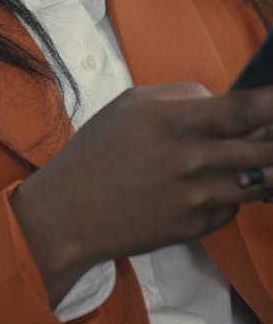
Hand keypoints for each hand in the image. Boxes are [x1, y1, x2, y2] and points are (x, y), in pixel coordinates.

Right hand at [10, 82, 272, 306]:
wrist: (71, 214)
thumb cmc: (96, 151)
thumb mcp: (130, 104)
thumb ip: (182, 96)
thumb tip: (220, 100)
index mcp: (175, 123)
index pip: (243, 110)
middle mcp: (194, 162)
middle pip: (266, 148)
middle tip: (268, 128)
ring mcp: (200, 198)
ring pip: (260, 180)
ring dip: (261, 165)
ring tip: (240, 153)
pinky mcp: (199, 227)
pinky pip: (234, 204)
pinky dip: (232, 191)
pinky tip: (208, 182)